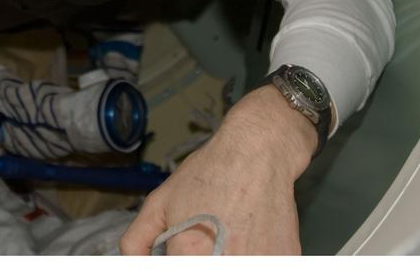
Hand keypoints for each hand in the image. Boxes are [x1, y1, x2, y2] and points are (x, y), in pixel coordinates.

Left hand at [119, 84, 316, 254]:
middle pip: (205, 272)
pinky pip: (263, 267)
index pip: (175, 276)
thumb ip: (137, 240)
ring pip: (234, 272)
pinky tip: (249, 237)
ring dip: (226, 258)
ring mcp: (260, 264)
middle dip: (198, 259)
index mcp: (190, 255)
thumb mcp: (159, 201)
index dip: (176, 263)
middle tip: (203, 240)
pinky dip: (254, 257)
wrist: (258, 152)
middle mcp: (227, 265)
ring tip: (228, 236)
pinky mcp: (285, 260)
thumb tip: (134, 264)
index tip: (179, 252)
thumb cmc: (208, 175)